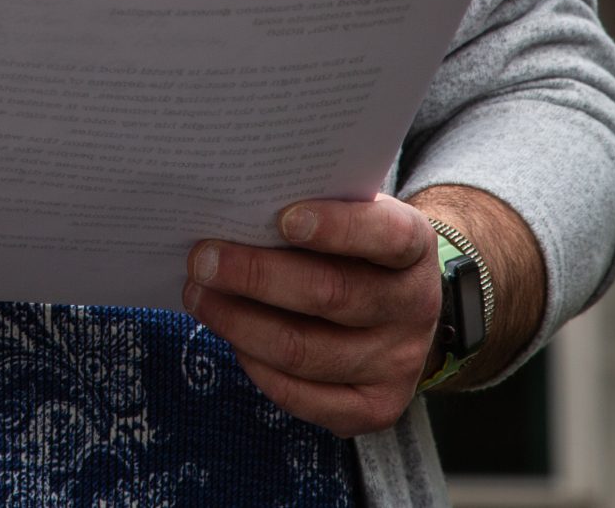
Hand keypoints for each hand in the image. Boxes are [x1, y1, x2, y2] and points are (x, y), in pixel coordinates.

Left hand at [181, 196, 442, 436]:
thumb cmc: (355, 249)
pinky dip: (257, 366)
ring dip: (240, 323)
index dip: (337, 228)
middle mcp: (414, 307)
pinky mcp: (375, 408)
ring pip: (306, 351)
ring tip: (199, 296)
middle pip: (330, 295)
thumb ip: (313, 207)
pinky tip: (231, 338)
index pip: (386, 235)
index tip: (283, 219)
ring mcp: (399, 363)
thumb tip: (235, 208)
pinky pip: (303, 396)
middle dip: (256, 276)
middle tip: (202, 259)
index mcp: (415, 247)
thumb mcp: (352, 215)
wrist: (400, 308)